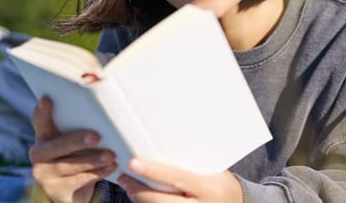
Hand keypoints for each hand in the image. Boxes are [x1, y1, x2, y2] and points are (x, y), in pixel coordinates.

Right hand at [30, 96, 117, 202]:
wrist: (71, 190)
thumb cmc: (75, 157)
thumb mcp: (72, 142)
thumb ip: (77, 128)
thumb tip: (103, 114)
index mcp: (43, 137)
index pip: (39, 121)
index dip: (42, 111)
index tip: (47, 99)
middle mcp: (38, 155)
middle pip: (57, 146)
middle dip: (77, 141)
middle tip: (96, 137)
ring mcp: (45, 175)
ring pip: (70, 165)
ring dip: (93, 160)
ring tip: (111, 155)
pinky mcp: (57, 190)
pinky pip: (79, 180)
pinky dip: (97, 173)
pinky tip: (111, 167)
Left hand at [116, 157, 242, 202]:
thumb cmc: (222, 184)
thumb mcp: (213, 172)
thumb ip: (190, 166)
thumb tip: (159, 149)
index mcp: (209, 189)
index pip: (177, 178)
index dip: (153, 171)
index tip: (134, 162)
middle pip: (161, 202)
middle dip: (138, 191)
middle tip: (124, 177)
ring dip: (139, 200)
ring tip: (129, 186)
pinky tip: (141, 198)